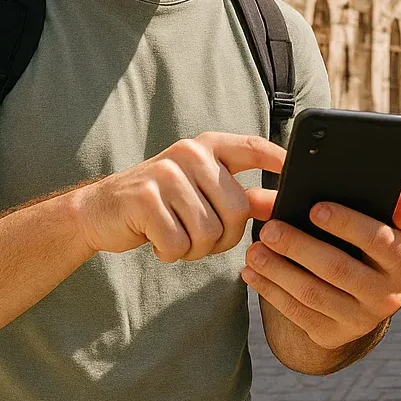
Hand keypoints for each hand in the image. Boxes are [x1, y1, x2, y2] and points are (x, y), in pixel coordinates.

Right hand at [71, 132, 282, 261]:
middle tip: (199, 237)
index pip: (254, 147)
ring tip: (176, 235)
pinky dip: (170, 253)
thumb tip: (282, 203)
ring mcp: (165, 173)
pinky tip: (157, 239)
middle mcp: (189, 153)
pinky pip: (179, 244)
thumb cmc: (162, 203)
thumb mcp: (202, 191)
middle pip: (237, 209)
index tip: (299, 173)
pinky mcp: (144, 199)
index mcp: (208, 147)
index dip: (280, 160)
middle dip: (224, 237)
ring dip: (195, 248)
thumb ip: (242, 195)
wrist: (101, 210)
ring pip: (208, 232)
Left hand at [240, 189, 400, 350]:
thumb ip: (343, 193)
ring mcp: (363, 319)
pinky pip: (299, 314)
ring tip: (254, 252)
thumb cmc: (365, 239)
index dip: (348, 224)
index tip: (314, 208)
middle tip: (269, 230)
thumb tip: (281, 193)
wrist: (367, 291)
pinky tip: (253, 274)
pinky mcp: (335, 335)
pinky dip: (272, 292)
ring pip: (314, 294)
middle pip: (339, 268)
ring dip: (278, 271)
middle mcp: (389, 292)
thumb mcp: (370, 218)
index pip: (378, 239)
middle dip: (299, 247)